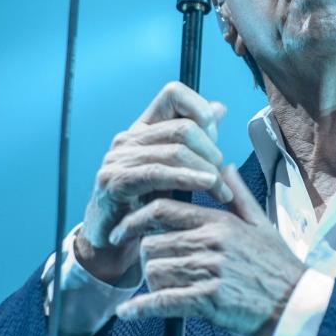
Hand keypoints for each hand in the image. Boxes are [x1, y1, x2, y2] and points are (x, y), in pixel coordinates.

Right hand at [76, 82, 232, 284]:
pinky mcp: (114, 181)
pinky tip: (206, 185)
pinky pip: (157, 173)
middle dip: (211, 152)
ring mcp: (119, 158)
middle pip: (183, 127)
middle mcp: (129, 138)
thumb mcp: (175, 168)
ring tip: (220, 189)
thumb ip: (196, 138)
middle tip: (222, 176)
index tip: (214, 134)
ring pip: (176, 150)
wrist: (113, 243)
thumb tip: (218, 107)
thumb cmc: (145, 205)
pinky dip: (187, 178)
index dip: (199, 108)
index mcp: (144, 128)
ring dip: (206, 171)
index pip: (173, 93)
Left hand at [114, 165, 305, 335]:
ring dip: (151, 283)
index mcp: (218, 222)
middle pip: (153, 243)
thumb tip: (223, 166)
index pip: (163, 210)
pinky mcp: (208, 301)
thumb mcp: (261, 223)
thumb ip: (237, 195)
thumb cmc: (279, 265)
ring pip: (155, 271)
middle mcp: (210, 243)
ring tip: (161, 290)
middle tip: (152, 268)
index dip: (135, 219)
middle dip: (148, 257)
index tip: (123, 230)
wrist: (296, 304)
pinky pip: (162, 302)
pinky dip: (141, 309)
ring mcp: (209, 272)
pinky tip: (128, 313)